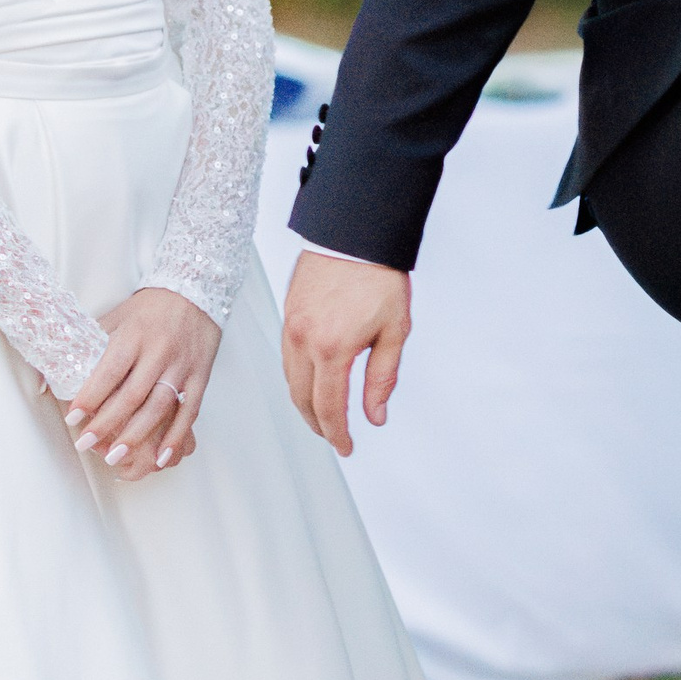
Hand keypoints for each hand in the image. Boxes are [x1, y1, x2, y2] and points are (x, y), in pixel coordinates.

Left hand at [65, 286, 219, 477]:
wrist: (197, 291)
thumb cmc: (149, 309)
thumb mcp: (116, 317)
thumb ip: (88, 345)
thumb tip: (50, 374)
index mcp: (134, 335)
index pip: (109, 370)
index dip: (90, 396)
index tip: (73, 418)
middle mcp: (159, 351)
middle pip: (132, 395)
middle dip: (107, 423)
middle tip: (85, 445)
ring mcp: (181, 366)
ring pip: (159, 407)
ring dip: (136, 435)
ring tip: (115, 456)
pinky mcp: (200, 376)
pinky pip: (189, 411)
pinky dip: (176, 436)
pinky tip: (161, 456)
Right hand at [282, 247, 411, 456]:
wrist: (355, 234)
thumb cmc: (378, 275)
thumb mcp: (394, 331)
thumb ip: (382, 378)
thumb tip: (376, 414)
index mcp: (332, 348)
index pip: (328, 407)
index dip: (337, 433)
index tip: (346, 446)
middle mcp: (303, 340)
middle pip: (302, 399)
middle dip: (318, 424)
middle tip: (335, 436)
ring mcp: (290, 327)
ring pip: (290, 380)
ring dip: (305, 403)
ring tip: (324, 416)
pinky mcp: (287, 314)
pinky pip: (286, 358)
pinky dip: (297, 378)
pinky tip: (311, 382)